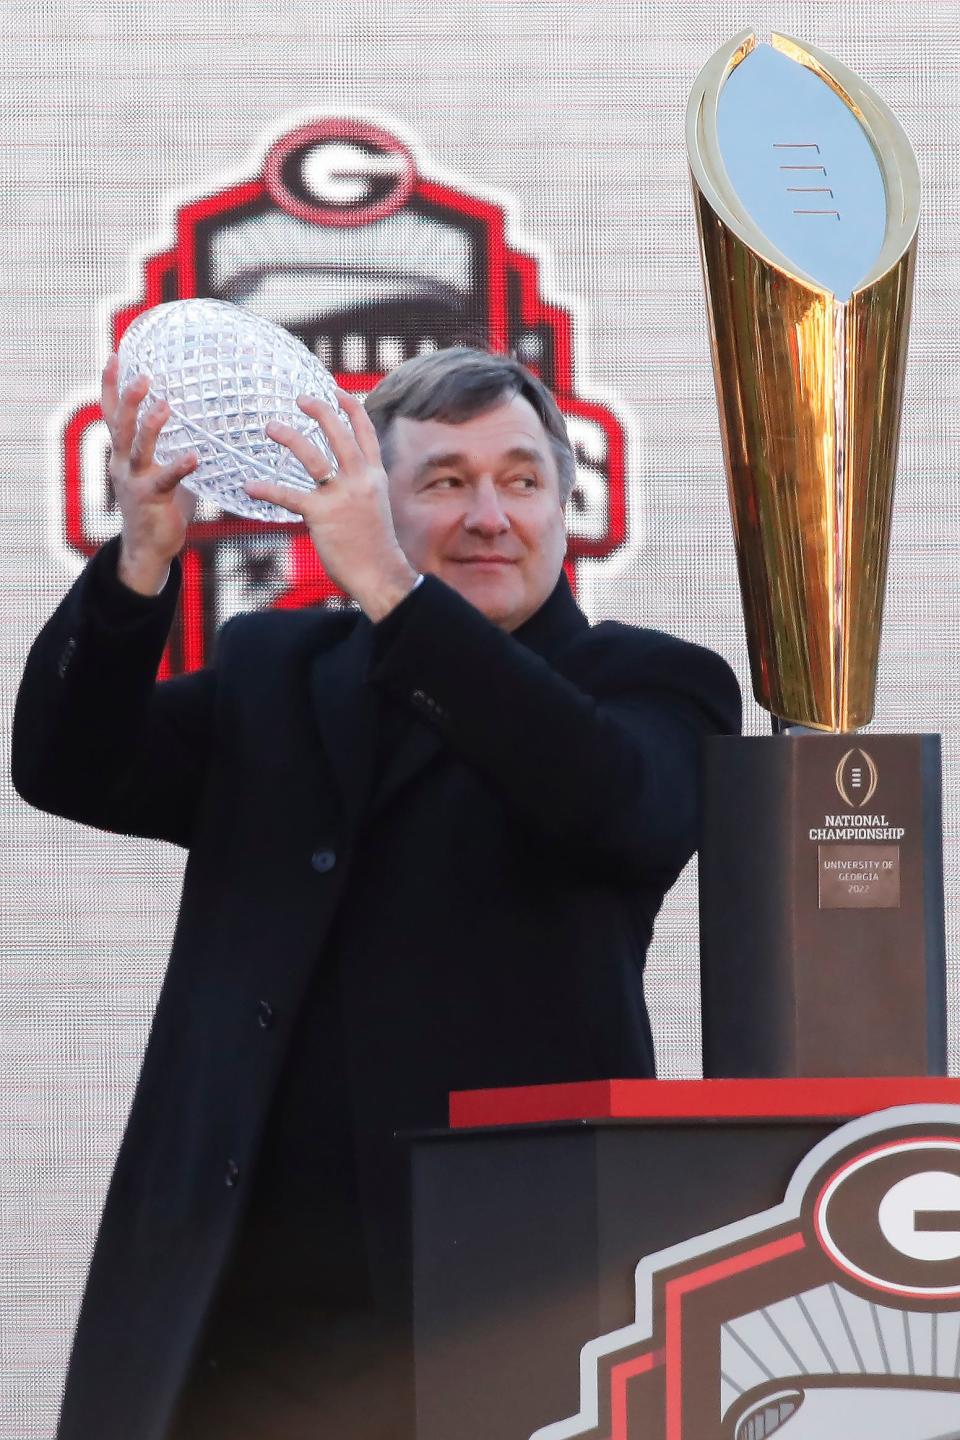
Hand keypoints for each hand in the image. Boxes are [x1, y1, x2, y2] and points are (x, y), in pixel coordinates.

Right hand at [101, 354, 197, 595]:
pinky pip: (167, 479)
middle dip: (128, 398)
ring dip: (150, 425)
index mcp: (122, 453)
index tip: (117, 355)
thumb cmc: (158, 506)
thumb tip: (205, 428)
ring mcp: (134, 481)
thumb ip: (174, 449)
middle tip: (143, 376)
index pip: (112, 412)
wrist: (148, 548)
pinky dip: (179, 466)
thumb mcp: (161, 471)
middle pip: (120, 424)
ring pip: (138, 448)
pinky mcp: (151, 498)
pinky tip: (194, 456)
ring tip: (165, 405)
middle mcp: (122, 463)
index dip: (112, 385)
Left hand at [246, 388, 418, 620]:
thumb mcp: (374, 505)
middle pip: (340, 433)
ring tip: (271, 427)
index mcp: (374, 476)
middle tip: (299, 398)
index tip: (335, 390)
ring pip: (314, 457)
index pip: (365, 432)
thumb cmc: (373, 544)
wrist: (380, 572)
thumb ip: (360, 485)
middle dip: (320, 411)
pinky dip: (267, 489)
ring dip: (290, 438)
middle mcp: (361, 480)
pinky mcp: (323, 515)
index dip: (351, 407)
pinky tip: (249, 486)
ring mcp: (342, 496)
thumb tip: (341, 474)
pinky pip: (290, 496)